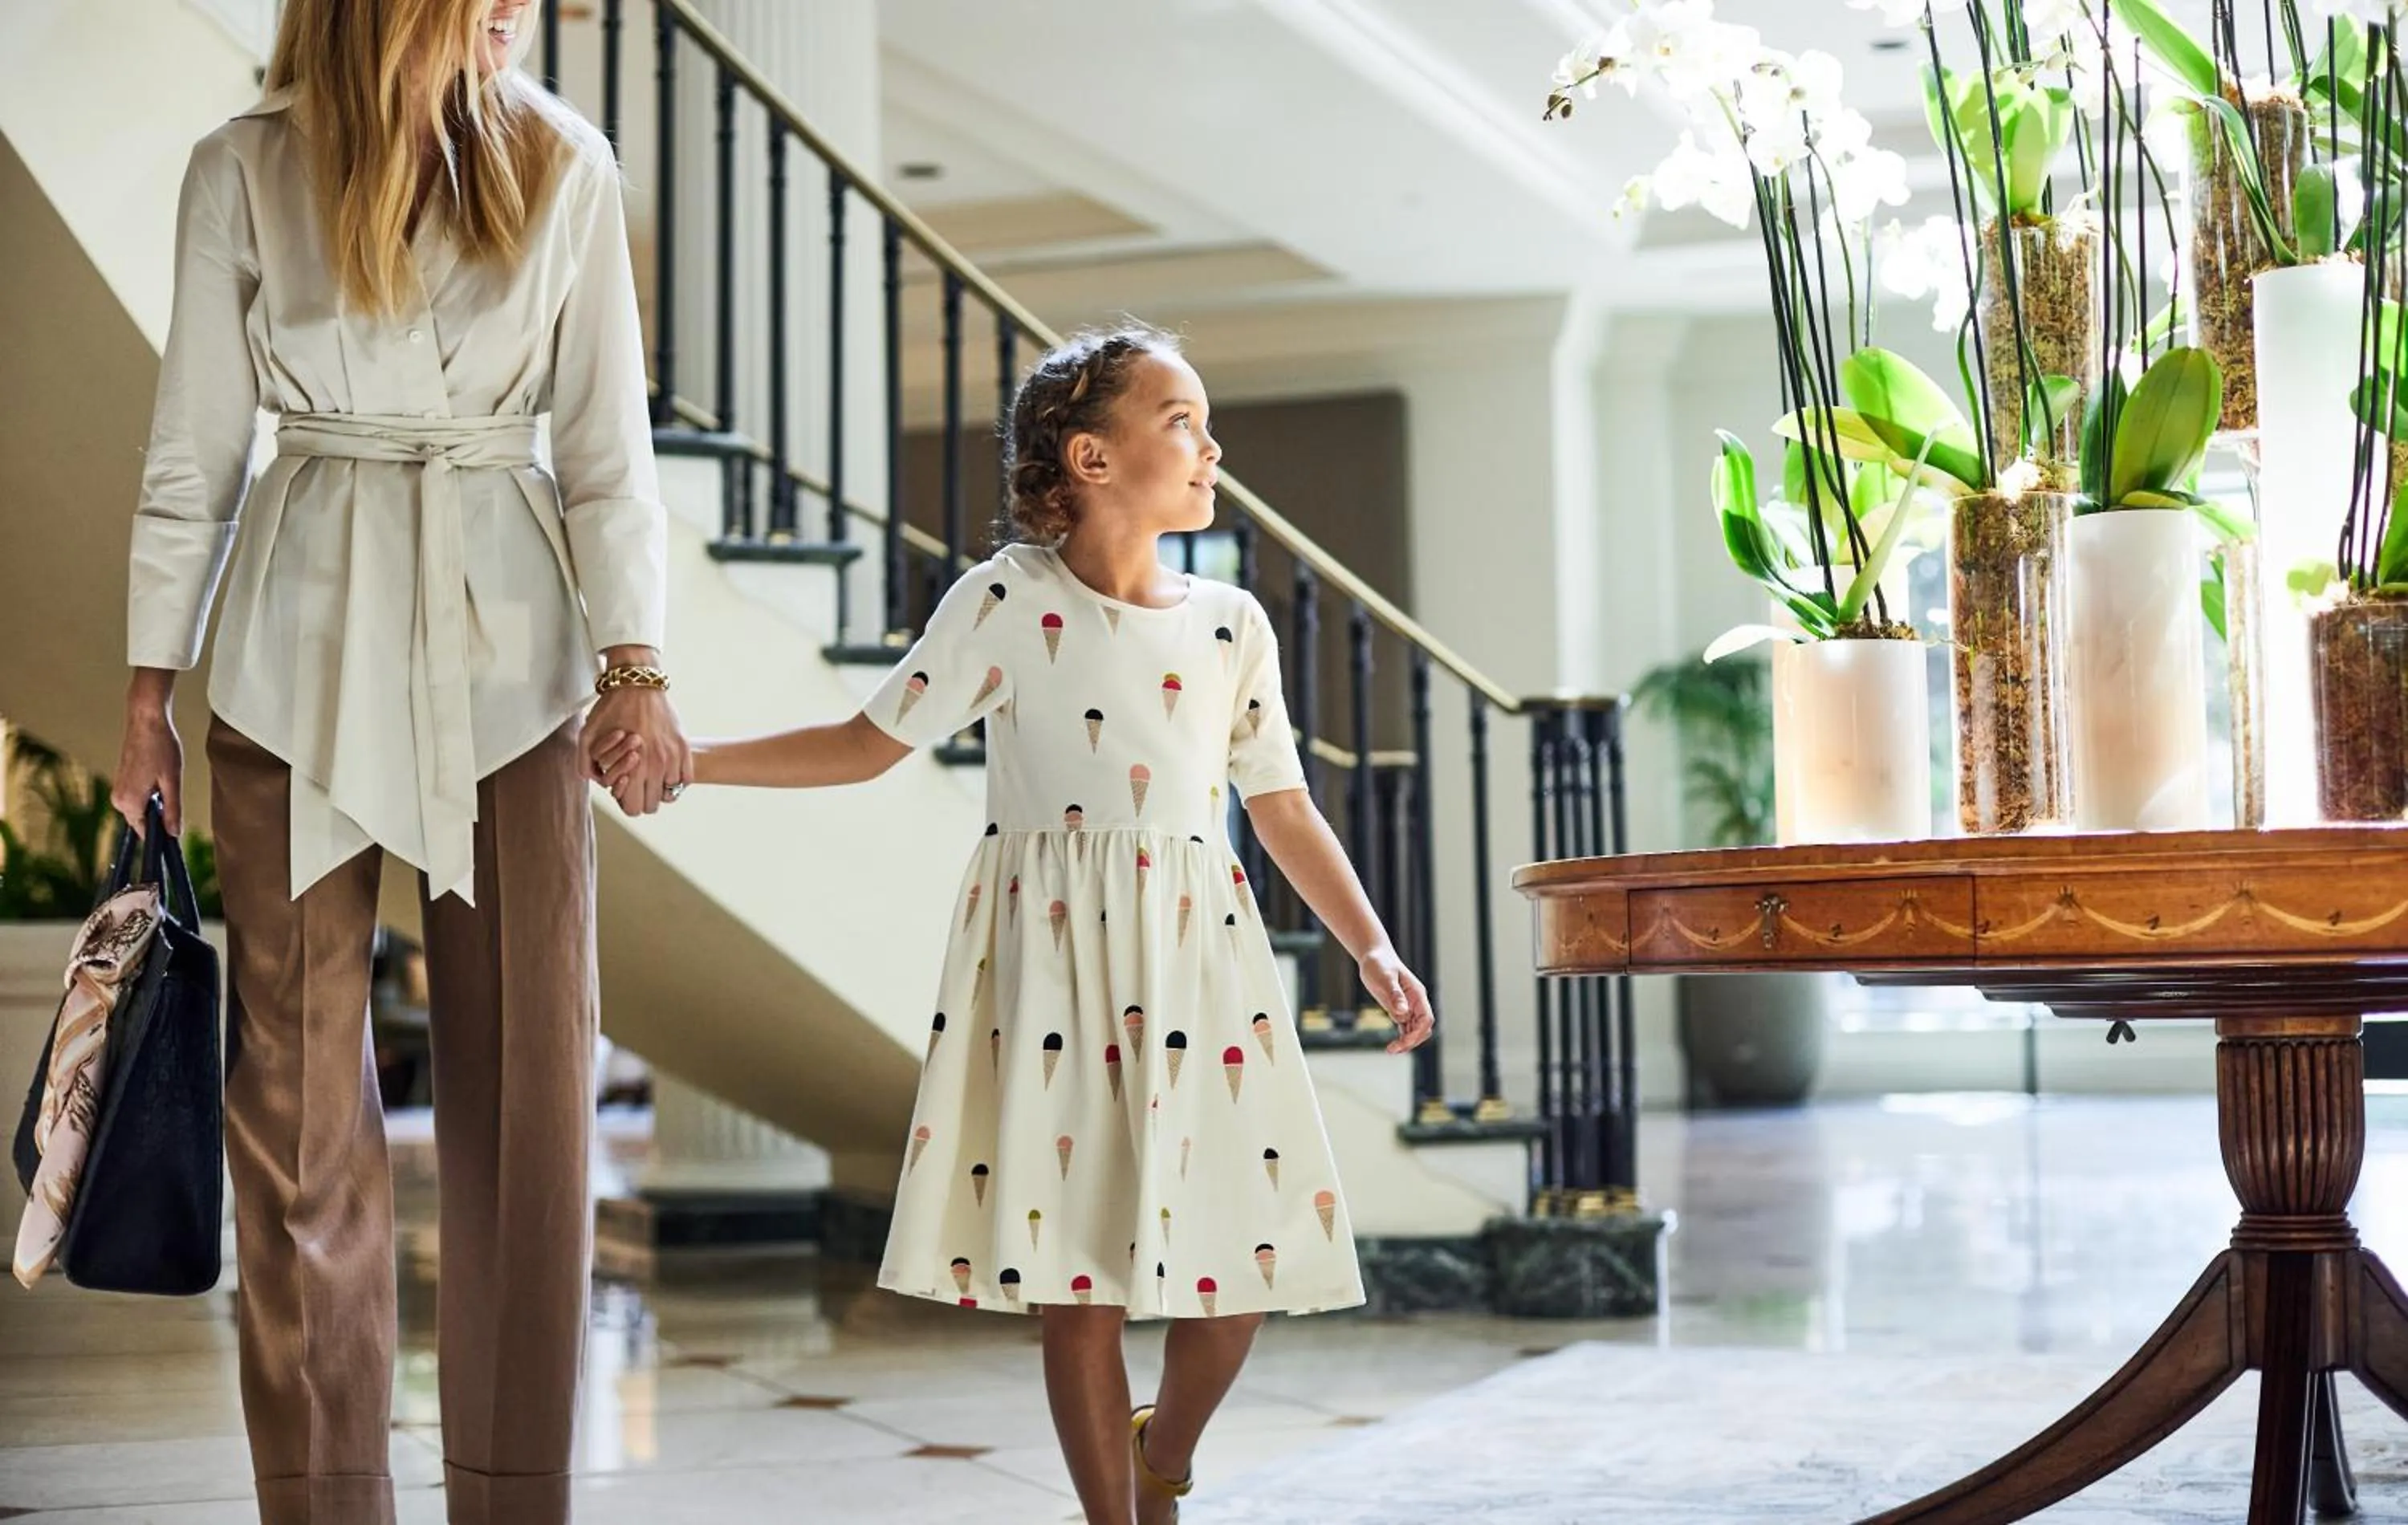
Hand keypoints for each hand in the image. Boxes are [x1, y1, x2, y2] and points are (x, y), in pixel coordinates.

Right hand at [113, 689, 183, 837]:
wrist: (146, 721)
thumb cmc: (161, 748)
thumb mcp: (172, 782)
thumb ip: (173, 810)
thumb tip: (174, 834)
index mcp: (129, 803)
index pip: (144, 832)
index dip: (161, 834)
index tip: (175, 833)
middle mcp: (118, 799)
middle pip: (143, 820)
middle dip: (160, 815)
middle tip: (174, 794)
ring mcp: (118, 789)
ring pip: (141, 808)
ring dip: (156, 802)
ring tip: (166, 780)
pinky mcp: (121, 781)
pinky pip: (137, 797)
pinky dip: (151, 793)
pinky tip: (160, 776)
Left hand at [584, 686, 689, 815]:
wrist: (636, 684)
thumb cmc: (610, 709)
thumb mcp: (587, 737)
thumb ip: (586, 765)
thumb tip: (598, 784)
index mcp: (631, 767)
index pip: (633, 808)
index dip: (626, 803)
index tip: (624, 790)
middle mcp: (655, 766)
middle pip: (652, 806)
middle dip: (642, 798)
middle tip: (637, 784)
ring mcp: (672, 757)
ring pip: (669, 794)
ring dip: (659, 788)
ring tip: (650, 774)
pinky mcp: (684, 747)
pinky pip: (685, 779)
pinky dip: (676, 779)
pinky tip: (665, 769)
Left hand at [1358, 946, 1433, 1054]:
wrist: (1373, 956)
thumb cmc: (1379, 964)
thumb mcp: (1385, 978)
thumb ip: (1395, 995)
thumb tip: (1403, 1012)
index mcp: (1417, 994)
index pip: (1426, 1019)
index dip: (1417, 1033)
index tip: (1402, 1041)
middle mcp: (1415, 1002)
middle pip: (1422, 1028)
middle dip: (1411, 1041)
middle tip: (1393, 1049)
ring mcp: (1408, 1006)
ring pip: (1414, 1030)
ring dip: (1406, 1042)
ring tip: (1391, 1050)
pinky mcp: (1398, 1009)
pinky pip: (1405, 1028)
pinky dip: (1401, 1037)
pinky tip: (1392, 1045)